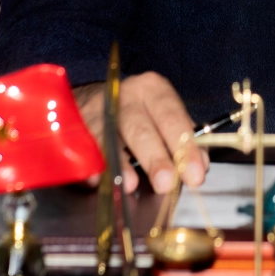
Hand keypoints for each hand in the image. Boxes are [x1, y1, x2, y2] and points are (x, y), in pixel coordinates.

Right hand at [74, 72, 208, 194]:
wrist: (89, 99)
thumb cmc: (135, 113)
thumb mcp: (162, 117)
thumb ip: (182, 140)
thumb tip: (199, 166)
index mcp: (153, 90)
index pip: (172, 117)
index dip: (184, 146)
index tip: (195, 173)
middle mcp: (123, 96)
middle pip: (140, 127)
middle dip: (154, 157)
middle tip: (166, 183)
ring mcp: (96, 110)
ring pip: (108, 136)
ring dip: (120, 162)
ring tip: (131, 184)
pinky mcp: (74, 126)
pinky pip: (81, 147)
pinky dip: (90, 165)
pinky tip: (98, 181)